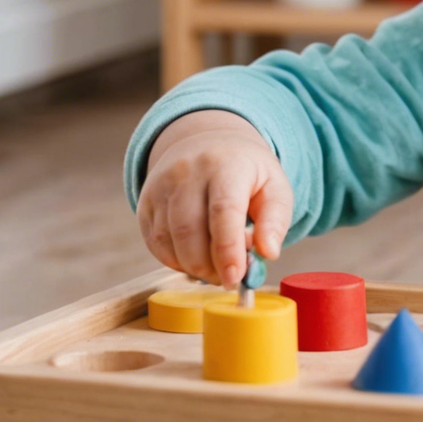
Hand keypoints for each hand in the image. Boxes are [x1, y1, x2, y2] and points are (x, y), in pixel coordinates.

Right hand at [136, 110, 292, 286]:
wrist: (207, 143)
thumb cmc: (247, 173)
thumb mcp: (274, 187)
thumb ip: (276, 220)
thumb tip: (269, 252)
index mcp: (226, 165)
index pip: (223, 210)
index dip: (228, 249)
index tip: (235, 278)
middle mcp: (187, 171)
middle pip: (190, 230)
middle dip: (209, 266)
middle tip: (229, 279)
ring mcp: (161, 185)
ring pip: (168, 240)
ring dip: (192, 267)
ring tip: (215, 268)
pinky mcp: (145, 201)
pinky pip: (155, 242)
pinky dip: (174, 261)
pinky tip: (195, 258)